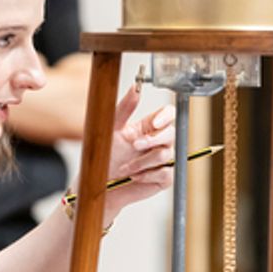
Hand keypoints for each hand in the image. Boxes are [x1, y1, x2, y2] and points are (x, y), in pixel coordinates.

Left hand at [104, 83, 175, 213]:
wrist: (100, 184)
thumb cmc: (105, 157)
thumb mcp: (111, 129)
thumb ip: (124, 108)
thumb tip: (135, 87)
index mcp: (148, 127)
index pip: (168, 115)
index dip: (166, 117)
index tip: (154, 123)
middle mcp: (158, 142)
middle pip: (171, 133)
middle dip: (152, 140)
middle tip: (135, 145)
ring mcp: (163, 160)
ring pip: (166, 155)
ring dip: (143, 162)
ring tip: (126, 167)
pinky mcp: (163, 178)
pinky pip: (165, 173)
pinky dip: (148, 175)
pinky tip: (135, 177)